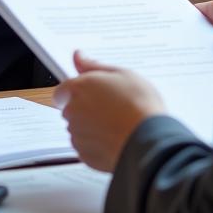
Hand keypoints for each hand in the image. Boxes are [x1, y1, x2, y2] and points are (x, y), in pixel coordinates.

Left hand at [53, 51, 165, 171]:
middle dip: (86, 107)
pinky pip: (86, 146)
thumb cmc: (140, 106)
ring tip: (117, 122)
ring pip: (79, 128)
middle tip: (112, 105)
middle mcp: (73, 112)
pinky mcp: (85, 155)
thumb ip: (94, 66)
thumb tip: (79, 56)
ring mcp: (77, 135)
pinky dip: (97, 142)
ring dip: (91, 125)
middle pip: (71, 108)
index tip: (93, 92)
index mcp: (79, 88)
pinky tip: (116, 137)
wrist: (149, 141)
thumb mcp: (122, 74)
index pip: (63, 89)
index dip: (78, 90)